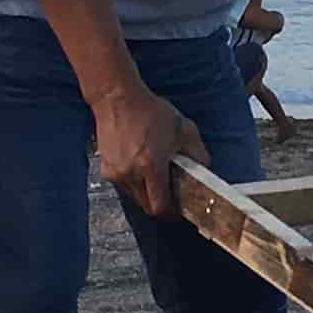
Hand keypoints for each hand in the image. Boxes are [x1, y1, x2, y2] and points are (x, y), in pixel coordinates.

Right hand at [91, 85, 207, 217]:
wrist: (117, 98)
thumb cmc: (150, 111)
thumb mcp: (183, 129)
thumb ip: (198, 153)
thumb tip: (205, 170)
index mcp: (150, 166)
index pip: (160, 207)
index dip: (171, 214)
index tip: (179, 211)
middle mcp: (130, 173)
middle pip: (147, 206)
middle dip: (161, 205)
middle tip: (172, 195)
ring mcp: (116, 173)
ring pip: (135, 197)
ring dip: (147, 193)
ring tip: (156, 176)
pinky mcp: (106, 170)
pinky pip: (125, 186)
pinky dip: (135, 183)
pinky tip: (141, 166)